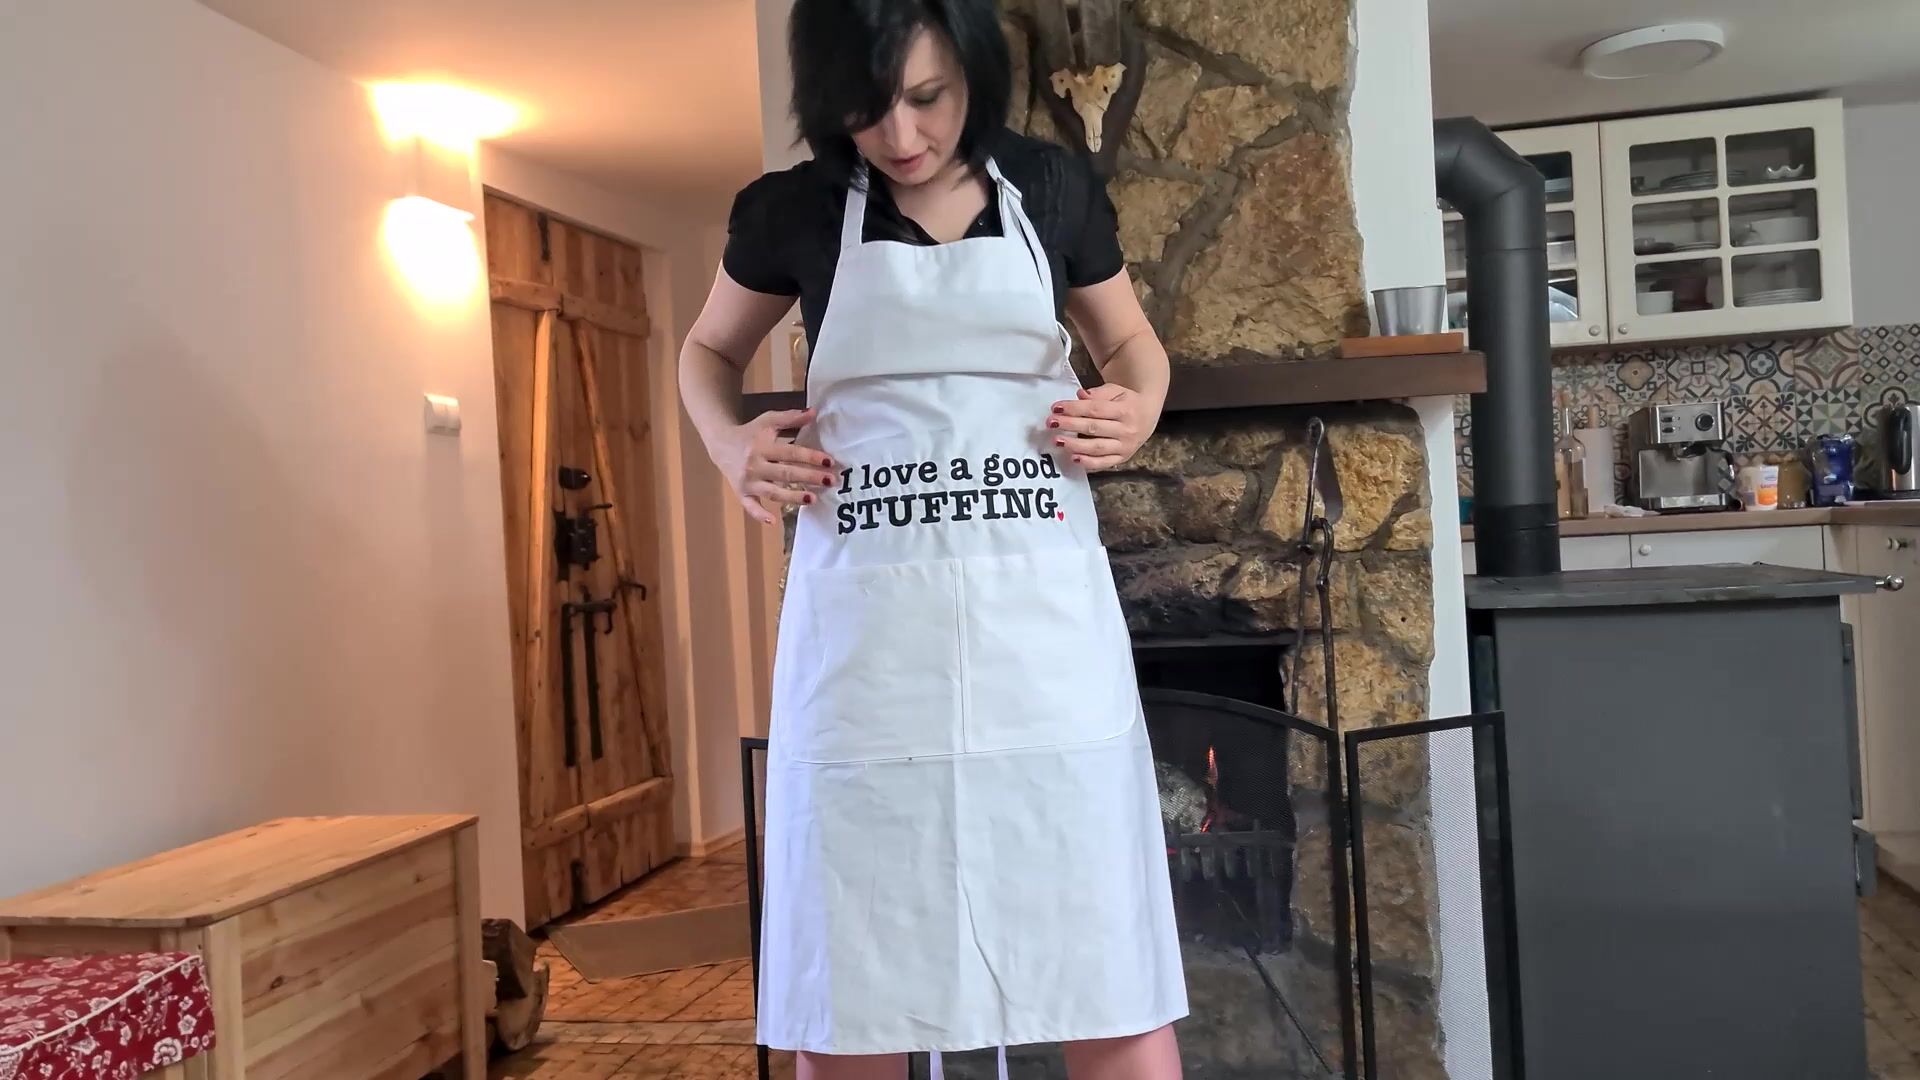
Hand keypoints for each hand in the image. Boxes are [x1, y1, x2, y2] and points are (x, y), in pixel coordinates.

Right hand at [710, 408, 836, 524]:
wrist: (720, 444)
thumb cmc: (750, 433)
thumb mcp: (768, 421)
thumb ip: (790, 418)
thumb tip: (813, 412)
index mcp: (763, 446)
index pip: (791, 452)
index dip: (810, 457)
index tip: (829, 462)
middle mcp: (755, 465)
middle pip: (785, 473)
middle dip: (809, 477)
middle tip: (830, 481)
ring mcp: (748, 482)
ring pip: (772, 492)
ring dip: (792, 497)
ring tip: (812, 499)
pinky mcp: (741, 493)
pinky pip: (750, 506)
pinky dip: (759, 514)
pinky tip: (773, 522)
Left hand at [1046, 384, 1157, 470]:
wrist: (1148, 415)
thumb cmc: (1127, 402)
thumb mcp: (1116, 391)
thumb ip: (1099, 393)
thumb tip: (1080, 395)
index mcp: (1126, 410)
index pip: (1095, 409)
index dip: (1074, 408)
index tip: (1056, 407)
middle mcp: (1127, 430)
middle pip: (1094, 428)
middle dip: (1070, 425)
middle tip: (1051, 423)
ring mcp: (1125, 446)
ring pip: (1097, 447)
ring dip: (1075, 445)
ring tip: (1057, 440)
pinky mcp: (1122, 458)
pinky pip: (1104, 463)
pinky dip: (1088, 462)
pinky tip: (1073, 458)